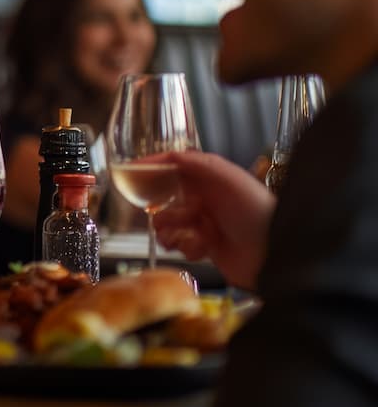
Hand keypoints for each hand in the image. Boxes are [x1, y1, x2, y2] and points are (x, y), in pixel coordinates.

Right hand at [152, 151, 275, 289]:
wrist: (277, 253)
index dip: (152, 170)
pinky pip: (181, 246)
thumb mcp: (227, 178)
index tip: (130, 174)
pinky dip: (187, 248)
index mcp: (210, 179)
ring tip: (185, 237)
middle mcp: (206, 200)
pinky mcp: (206, 248)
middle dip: (163, 211)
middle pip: (165, 200)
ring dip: (171, 233)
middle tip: (178, 218)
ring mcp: (205, 224)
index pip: (173, 168)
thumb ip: (197, 163)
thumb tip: (169, 154)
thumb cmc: (257, 212)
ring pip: (168, 226)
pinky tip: (203, 249)